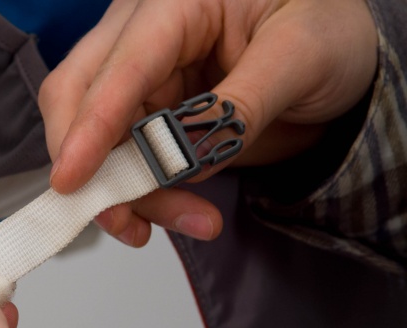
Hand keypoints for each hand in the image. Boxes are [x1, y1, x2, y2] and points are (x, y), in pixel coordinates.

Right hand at [39, 0, 377, 245]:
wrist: (339, 54)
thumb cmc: (327, 30)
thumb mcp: (303, 55)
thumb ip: (242, 105)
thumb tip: (184, 156)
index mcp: (176, 3)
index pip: (119, 67)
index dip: (90, 127)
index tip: (71, 180)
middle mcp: (143, 35)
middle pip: (76, 99)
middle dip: (89, 166)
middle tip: (123, 219)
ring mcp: (142, 78)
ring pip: (97, 142)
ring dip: (128, 193)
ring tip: (195, 221)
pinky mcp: (149, 115)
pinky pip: (126, 161)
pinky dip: (145, 196)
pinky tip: (184, 214)